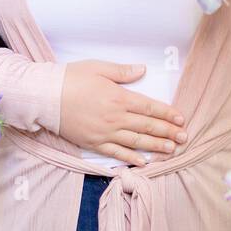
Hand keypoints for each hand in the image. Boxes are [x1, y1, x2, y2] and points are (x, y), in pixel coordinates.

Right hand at [58, 61, 188, 166]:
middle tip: (184, 137)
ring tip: (171, 150)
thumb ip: (122, 71)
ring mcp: (104, 133)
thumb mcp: (98, 67)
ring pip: (136, 142)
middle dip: (168, 132)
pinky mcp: (94, 143)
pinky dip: (131, 158)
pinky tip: (143, 162)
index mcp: (118, 97)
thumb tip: (142, 69)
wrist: (45, 97)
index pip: (149, 107)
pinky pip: (116, 153)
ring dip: (155, 146)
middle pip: (147, 126)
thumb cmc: (71, 78)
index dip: (167, 113)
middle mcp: (115, 118)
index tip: (181, 118)